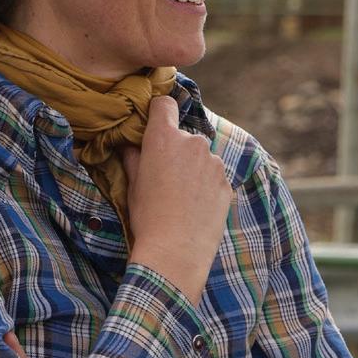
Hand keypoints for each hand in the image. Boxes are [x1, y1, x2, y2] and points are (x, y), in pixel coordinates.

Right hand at [124, 95, 234, 303]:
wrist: (175, 253)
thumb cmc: (147, 217)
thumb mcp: (132, 185)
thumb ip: (133, 157)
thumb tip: (130, 144)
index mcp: (165, 139)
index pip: (164, 104)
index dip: (158, 112)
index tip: (155, 125)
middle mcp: (193, 143)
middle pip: (183, 136)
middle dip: (176, 150)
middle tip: (164, 177)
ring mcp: (214, 163)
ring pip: (201, 158)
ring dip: (193, 169)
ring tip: (181, 199)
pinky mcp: (227, 183)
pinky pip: (214, 177)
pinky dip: (206, 187)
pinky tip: (195, 209)